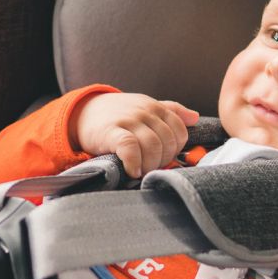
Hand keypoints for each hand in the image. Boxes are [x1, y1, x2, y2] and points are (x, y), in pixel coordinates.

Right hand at [70, 92, 198, 177]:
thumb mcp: (144, 107)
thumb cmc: (118, 114)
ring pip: (152, 146)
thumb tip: (194, 117)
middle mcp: (144, 112)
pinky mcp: (111, 132)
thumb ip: (170, 111)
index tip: (163, 158)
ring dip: (149, 165)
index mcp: (155, 107)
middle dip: (162, 160)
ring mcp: (128, 120)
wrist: (83, 113)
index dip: (175, 150)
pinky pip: (130, 148)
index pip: (180, 131)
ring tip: (141, 171)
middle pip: (167, 141)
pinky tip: (132, 171)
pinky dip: (134, 163)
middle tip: (151, 168)